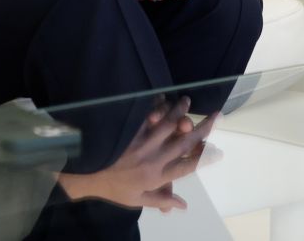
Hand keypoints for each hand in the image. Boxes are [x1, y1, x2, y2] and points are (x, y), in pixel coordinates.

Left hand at [58, 96, 219, 211]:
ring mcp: (141, 144)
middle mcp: (153, 159)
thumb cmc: (113, 188)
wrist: (86, 175)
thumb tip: (183, 206)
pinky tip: (163, 97)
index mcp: (156, 177)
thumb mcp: (137, 200)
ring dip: (179, 112)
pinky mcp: (130, 131)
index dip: (204, 158)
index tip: (218, 151)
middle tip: (216, 115)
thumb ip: (161, 200)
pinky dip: (155, 105)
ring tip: (187, 101)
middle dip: (202, 129)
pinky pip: (145, 116)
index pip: (186, 167)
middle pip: (183, 143)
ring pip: (166, 126)